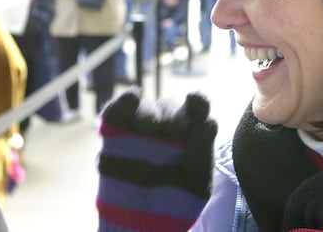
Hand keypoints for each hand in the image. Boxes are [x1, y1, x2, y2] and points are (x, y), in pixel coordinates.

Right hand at [96, 87, 217, 231]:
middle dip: (170, 113)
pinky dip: (121, 105)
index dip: (197, 102)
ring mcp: (138, 127)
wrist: (145, 220)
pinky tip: (129, 103)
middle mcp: (165, 125)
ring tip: (147, 127)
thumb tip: (208, 121)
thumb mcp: (198, 181)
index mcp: (190, 133)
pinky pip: (115, 111)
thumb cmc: (177, 201)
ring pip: (143, 105)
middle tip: (170, 129)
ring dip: (147, 111)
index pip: (197, 108)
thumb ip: (203, 151)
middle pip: (168, 106)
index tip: (195, 103)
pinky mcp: (114, 131)